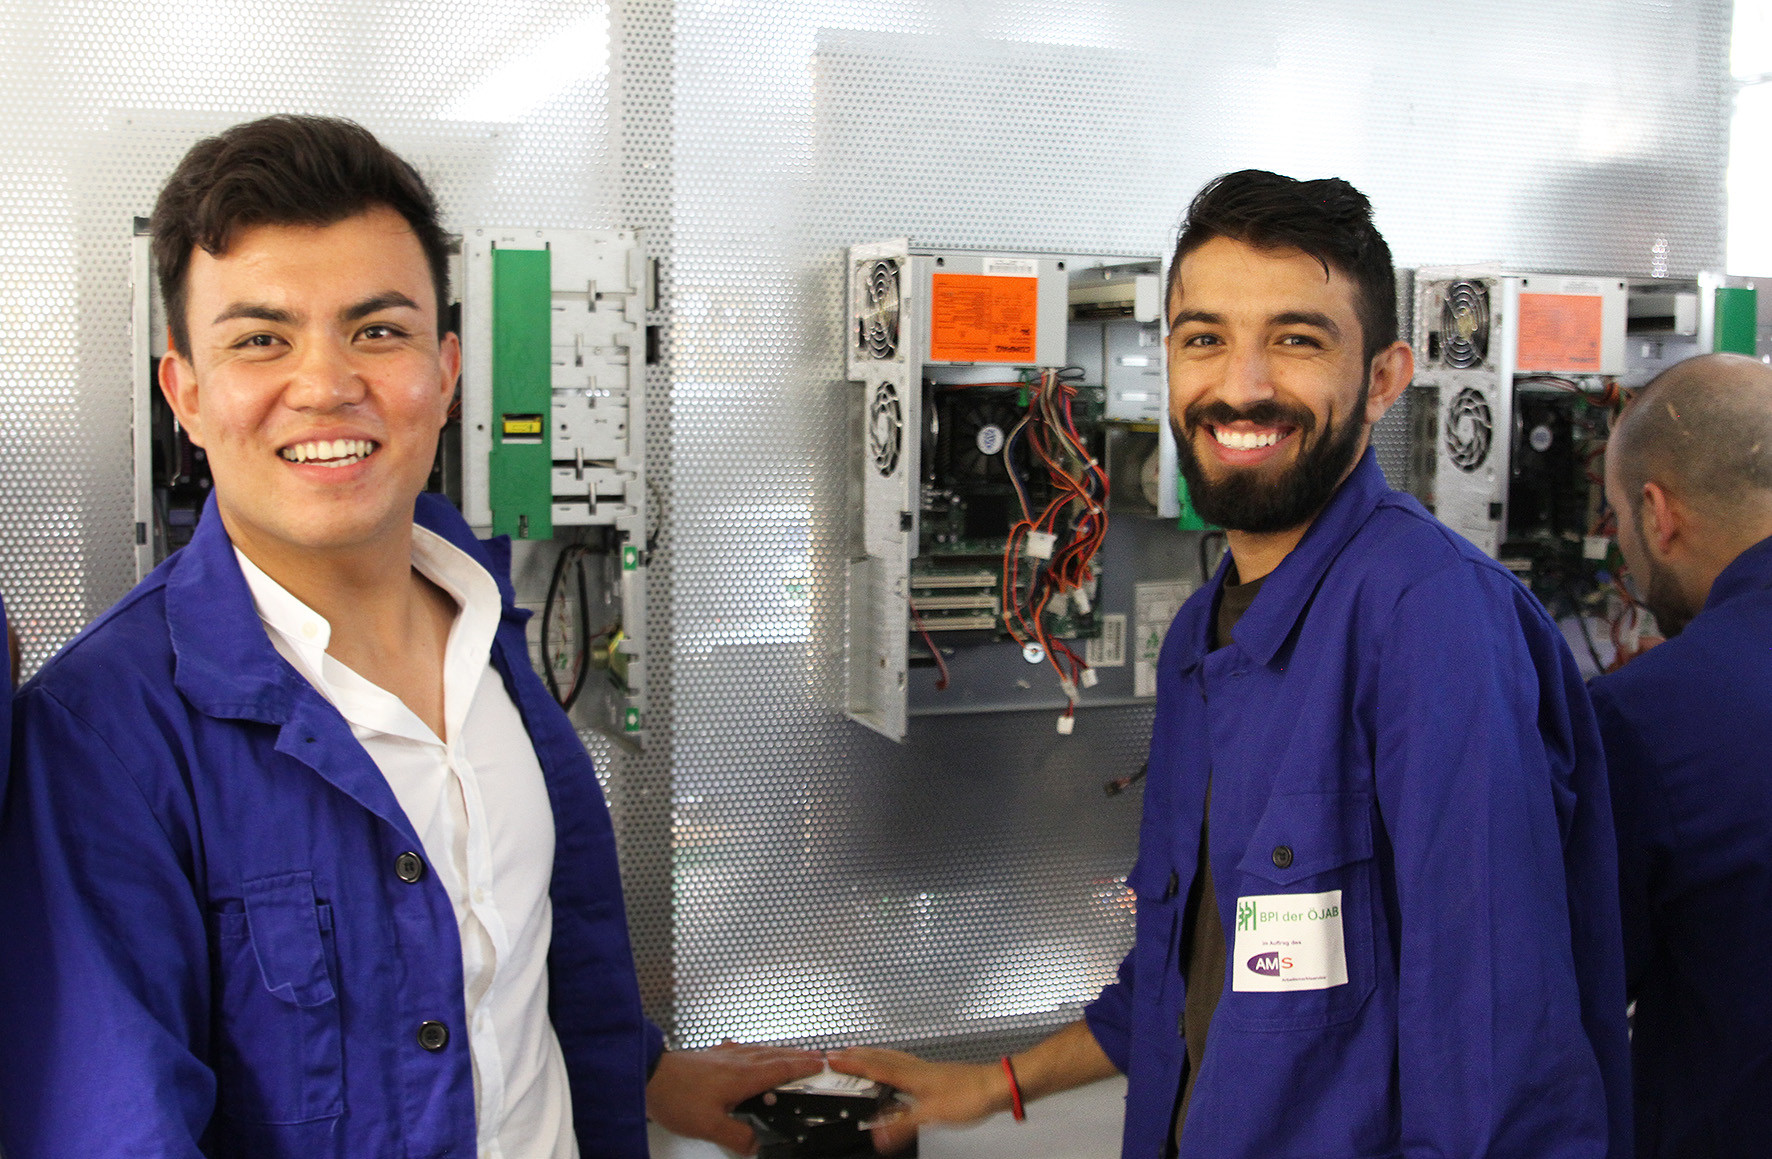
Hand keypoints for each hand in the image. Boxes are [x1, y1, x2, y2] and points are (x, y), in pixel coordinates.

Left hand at [647, 1040, 824, 1153]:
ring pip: (761, 1050)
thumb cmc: (675, 1097)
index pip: (781, 1069)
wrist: (648, 1075)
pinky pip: (745, 1049)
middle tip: (817, 1057)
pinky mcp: (712, 1055)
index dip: (803, 1067)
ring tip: (794, 1055)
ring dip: (782, 1052)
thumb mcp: (708, 1126)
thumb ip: (737, 1136)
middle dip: (799, 1056)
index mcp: (743, 1076)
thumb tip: (757, 1144)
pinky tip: (752, 1052)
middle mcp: (737, 1060)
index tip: (821, 1064)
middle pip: (776, 1055)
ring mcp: (724, 1055)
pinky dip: (759, 1050)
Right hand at [827, 1047, 1008, 1153]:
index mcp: (911, 1076)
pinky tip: (900, 1069)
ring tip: (862, 1055)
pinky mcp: (936, 1074)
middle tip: (840, 1053)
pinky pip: (906, 1063)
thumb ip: (902, 1125)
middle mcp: (916, 1068)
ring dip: (874, 1056)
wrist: (996, 1086)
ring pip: (894, 1058)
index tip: (832, 1058)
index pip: (874, 1067)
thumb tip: (877, 1135)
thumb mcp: (932, 1116)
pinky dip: (893, 1062)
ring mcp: (927, 1069)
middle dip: (858, 1055)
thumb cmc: (969, 1096)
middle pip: (881, 1058)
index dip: (852, 1064)